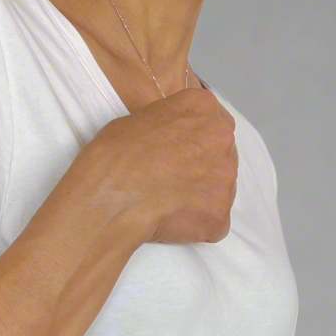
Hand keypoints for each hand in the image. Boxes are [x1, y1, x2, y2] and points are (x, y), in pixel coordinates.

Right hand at [83, 85, 238, 245]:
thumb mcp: (140, 119)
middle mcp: (221, 137)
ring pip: (220, 192)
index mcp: (201, 107)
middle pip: (223, 158)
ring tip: (169, 205)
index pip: (215, 126)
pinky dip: (199, 228)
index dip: (198, 147)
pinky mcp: (219, 212)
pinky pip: (216, 224)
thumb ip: (170, 125)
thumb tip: (171, 141)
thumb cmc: (115, 157)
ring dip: (200, 200)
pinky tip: (173, 223)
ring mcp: (224, 177)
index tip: (182, 160)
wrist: (111, 197)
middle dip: (203, 174)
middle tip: (174, 185)